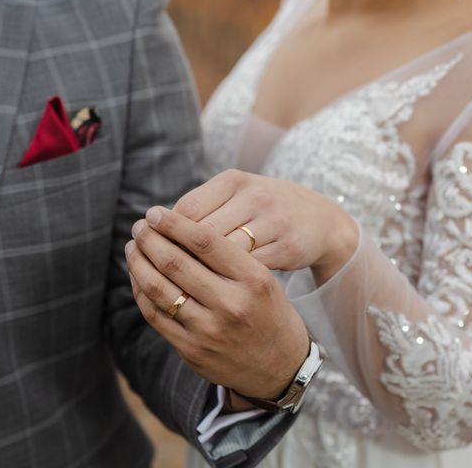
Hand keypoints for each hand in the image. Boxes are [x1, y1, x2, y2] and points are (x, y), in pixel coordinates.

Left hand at [125, 207, 309, 400]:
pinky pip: (155, 315)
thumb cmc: (268, 311)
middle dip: (150, 239)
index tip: (155, 212)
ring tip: (132, 247)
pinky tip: (137, 275)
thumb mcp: (263, 277)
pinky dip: (140, 291)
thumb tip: (178, 226)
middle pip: (176, 263)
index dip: (173, 223)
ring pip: (158, 289)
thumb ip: (227, 255)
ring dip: (138, 263)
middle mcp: (231, 305)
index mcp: (253, 279)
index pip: (204, 241)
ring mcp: (209, 330)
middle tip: (139, 226)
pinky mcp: (192, 350)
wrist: (280, 366)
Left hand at [173, 170, 358, 283]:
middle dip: (175, 253)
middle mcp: (255, 197)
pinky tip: (207, 290)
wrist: (321, 221)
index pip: (188, 210)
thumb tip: (156, 231)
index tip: (150, 244)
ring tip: (174, 281)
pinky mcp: (288, 249)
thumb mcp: (236, 196)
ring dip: (201, 272)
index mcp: (234, 181)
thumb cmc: (262, 210)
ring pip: (225, 255)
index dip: (166, 232)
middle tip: (155, 265)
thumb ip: (200, 208)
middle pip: (203, 234)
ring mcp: (274, 224)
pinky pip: (247, 272)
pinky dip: (226, 283)